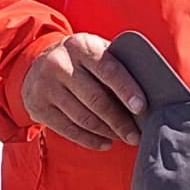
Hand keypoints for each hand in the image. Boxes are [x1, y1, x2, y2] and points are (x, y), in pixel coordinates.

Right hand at [21, 33, 145, 150]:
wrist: (36, 64)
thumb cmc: (81, 61)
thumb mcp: (95, 52)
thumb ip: (117, 64)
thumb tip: (153, 89)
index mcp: (81, 47)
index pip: (108, 70)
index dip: (126, 90)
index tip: (142, 107)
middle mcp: (60, 64)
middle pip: (96, 99)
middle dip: (120, 121)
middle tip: (137, 135)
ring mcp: (46, 86)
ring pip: (83, 118)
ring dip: (107, 132)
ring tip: (124, 138)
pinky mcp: (37, 106)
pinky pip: (68, 130)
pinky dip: (90, 140)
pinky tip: (106, 143)